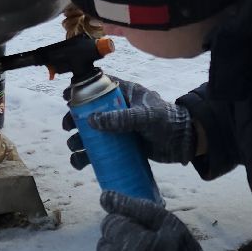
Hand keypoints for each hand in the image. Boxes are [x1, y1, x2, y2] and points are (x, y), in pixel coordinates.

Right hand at [63, 80, 196, 168]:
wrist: (185, 143)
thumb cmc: (168, 122)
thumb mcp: (145, 117)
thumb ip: (121, 118)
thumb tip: (92, 120)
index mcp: (125, 94)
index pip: (98, 87)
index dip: (80, 90)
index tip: (66, 98)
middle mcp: (118, 110)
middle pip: (88, 112)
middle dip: (75, 120)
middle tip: (68, 127)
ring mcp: (118, 130)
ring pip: (91, 134)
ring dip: (78, 140)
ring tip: (75, 148)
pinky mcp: (121, 148)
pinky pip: (99, 152)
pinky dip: (87, 158)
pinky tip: (80, 162)